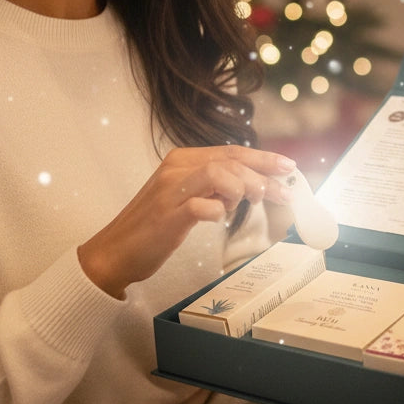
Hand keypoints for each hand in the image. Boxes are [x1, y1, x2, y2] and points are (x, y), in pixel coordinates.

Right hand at [77, 145, 296, 298]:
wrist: (114, 252)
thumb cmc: (154, 228)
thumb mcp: (187, 198)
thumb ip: (213, 187)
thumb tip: (250, 185)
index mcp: (182, 160)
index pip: (230, 151)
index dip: (262, 158)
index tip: (288, 167)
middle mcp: (176, 168)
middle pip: (229, 159)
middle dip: (263, 174)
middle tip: (283, 192)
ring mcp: (170, 190)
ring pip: (218, 173)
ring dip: (243, 187)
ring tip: (252, 203)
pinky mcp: (166, 215)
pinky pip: (201, 206)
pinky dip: (217, 211)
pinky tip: (218, 219)